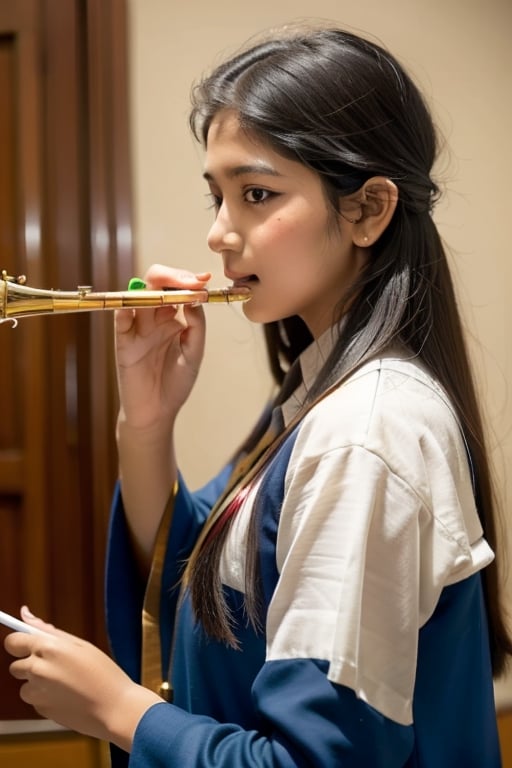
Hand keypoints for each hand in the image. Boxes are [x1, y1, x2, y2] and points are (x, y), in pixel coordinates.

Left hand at [4, 607, 161, 750]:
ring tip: (65, 681)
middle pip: (16, 665)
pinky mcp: (40, 710)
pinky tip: (67, 695)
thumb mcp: (80, 645)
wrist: (114, 708)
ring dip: (37, 682)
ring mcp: (36, 693)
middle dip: (30, 663)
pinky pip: (35, 698)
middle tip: (55, 664)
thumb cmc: (102, 673)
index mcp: (48, 648)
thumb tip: (25, 614)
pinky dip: (45, 696)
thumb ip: (49, 631)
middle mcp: (37, 670)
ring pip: (25, 684)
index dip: (19, 642)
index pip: (13, 642)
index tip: (25, 644)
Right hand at [115, 264, 210, 430]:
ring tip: (172, 291)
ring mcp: (137, 329)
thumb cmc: (175, 383)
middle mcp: (153, 318)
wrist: (157, 412)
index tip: (204, 280)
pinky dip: (125, 310)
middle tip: (191, 282)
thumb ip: (196, 326)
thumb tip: (196, 299)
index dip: (189, 280)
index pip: (177, 288)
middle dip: (172, 277)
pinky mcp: (123, 343)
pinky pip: (121, 321)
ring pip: (138, 297)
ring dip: (153, 290)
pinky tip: (137, 307)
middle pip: (156, 285)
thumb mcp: (194, 353)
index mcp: (172, 318)